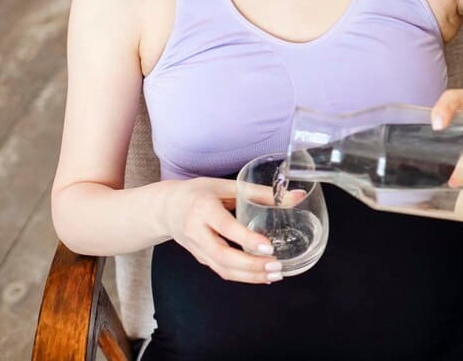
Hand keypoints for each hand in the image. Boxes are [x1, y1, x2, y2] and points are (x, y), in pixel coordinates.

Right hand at [160, 177, 299, 283]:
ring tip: (275, 275)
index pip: (225, 227)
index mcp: (203, 208)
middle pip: (222, 256)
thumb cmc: (199, 192)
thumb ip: (261, 192)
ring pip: (221, 269)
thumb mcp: (227, 185)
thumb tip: (297, 196)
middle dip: (251, 266)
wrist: (165, 208)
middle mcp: (196, 230)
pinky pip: (221, 271)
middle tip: (277, 267)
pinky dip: (242, 276)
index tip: (268, 247)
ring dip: (249, 276)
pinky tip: (261, 275)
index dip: (247, 239)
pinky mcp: (200, 258)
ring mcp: (196, 248)